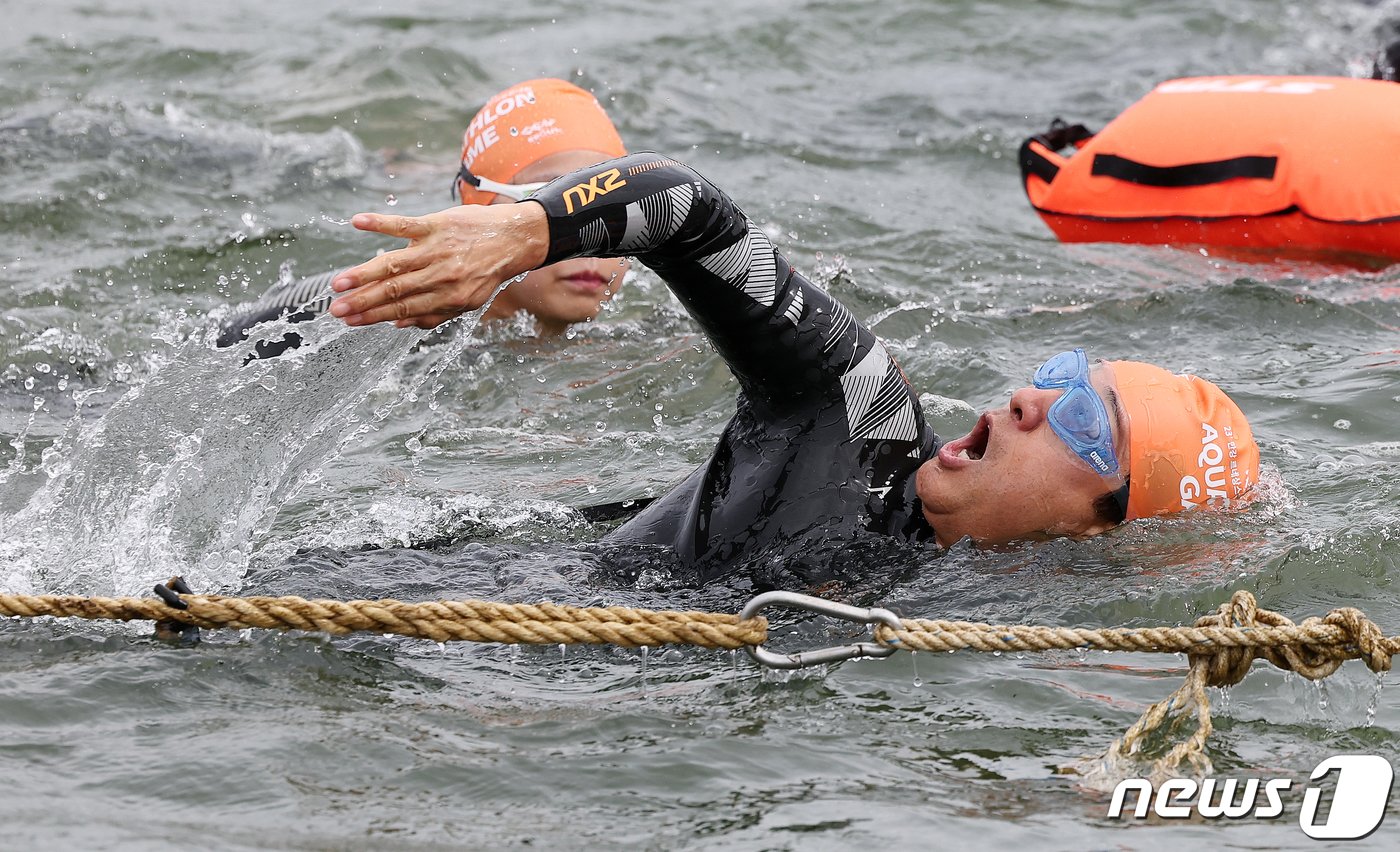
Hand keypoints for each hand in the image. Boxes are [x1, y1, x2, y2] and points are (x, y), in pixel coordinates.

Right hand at [328, 202, 548, 328]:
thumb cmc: (486, 272)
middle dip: (363, 302)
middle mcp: (441, 276)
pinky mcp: (437, 225)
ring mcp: (438, 249)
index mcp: (448, 298)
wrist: (515, 239)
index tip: (349, 322)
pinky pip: (405, 224)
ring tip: (339, 282)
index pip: (403, 309)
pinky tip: (358, 222)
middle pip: (395, 291)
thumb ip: (434, 315)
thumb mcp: (468, 301)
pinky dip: (381, 224)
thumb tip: (396, 325)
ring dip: (364, 273)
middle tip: (335, 310)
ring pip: (395, 264)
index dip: (374, 317)